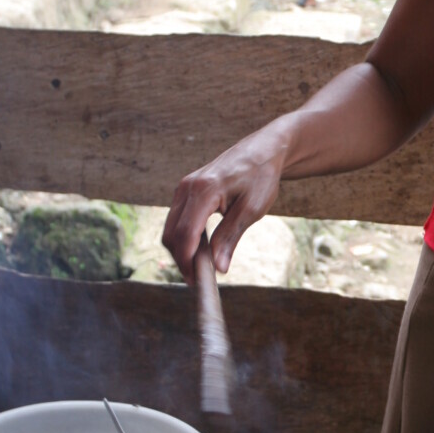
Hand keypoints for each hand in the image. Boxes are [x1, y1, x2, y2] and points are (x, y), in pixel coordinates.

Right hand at [161, 118, 292, 283]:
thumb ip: (231, 237)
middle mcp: (186, 188)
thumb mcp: (251, 210)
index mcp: (203, 190)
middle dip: (182, 259)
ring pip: (171, 228)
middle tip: (201, 279)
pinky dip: (185, 238)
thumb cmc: (260, 177)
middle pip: (172, 234)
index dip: (188, 261)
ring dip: (182, 250)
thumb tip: (218, 268)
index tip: (198, 281)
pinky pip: (177, 220)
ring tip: (203, 266)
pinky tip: (202, 249)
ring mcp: (183, 188)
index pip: (186, 234)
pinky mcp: (186, 191)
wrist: (262, 151)